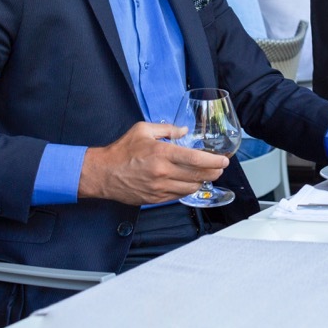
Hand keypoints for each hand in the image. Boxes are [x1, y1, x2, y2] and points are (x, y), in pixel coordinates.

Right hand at [78, 122, 229, 205]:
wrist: (103, 173)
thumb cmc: (122, 150)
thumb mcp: (143, 130)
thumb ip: (167, 129)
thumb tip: (184, 131)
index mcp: (162, 153)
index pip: (196, 159)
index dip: (214, 161)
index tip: (224, 160)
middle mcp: (163, 172)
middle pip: (198, 175)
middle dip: (214, 172)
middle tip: (220, 168)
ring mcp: (160, 188)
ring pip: (191, 188)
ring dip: (203, 181)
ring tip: (208, 174)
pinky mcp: (156, 198)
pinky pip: (179, 195)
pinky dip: (188, 189)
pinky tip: (191, 182)